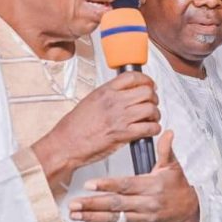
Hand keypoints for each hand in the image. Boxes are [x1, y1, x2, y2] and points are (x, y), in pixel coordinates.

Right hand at [34, 72, 160, 185]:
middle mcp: (114, 101)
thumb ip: (107, 95)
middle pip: (146, 91)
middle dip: (153, 98)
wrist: (66, 143)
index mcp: (105, 91)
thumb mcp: (90, 101)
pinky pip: (149, 128)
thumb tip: (123, 93)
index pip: (133, 77)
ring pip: (151, 109)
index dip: (146, 80)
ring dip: (155, 114)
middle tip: (152, 103)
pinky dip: (154, 129)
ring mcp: (120, 117)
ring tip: (151, 118)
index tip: (150, 85)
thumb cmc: (74, 126)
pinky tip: (150, 130)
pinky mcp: (123, 134)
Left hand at [68, 131, 198, 221]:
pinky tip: (87, 220)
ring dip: (93, 217)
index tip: (89, 184)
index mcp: (153, 186)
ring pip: (114, 218)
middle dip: (93, 204)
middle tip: (75, 203)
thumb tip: (168, 132)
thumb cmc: (177, 186)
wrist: (187, 212)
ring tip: (75, 214)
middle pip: (116, 204)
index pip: (126, 185)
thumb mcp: (173, 166)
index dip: (107, 185)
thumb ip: (166, 149)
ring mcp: (142, 217)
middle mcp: (147, 204)